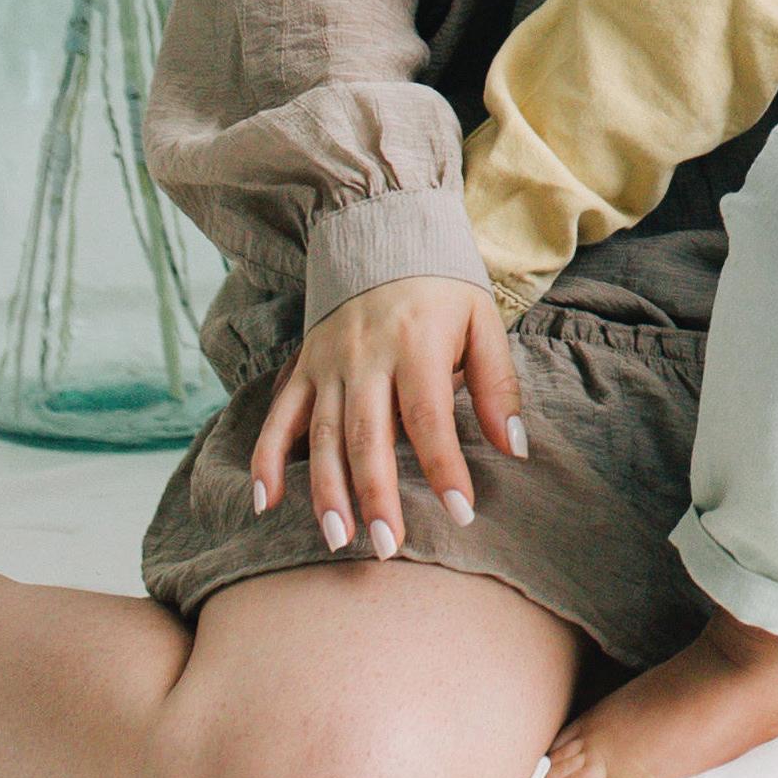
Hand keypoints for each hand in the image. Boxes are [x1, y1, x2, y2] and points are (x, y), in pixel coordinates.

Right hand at [248, 275, 525, 554]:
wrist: (382, 230)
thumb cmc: (442, 286)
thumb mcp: (482, 320)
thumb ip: (497, 385)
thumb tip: (514, 449)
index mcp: (416, 342)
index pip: (428, 415)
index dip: (443, 467)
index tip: (461, 512)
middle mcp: (366, 355)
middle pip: (367, 433)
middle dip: (376, 493)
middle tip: (386, 546)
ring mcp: (328, 362)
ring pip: (321, 434)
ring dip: (326, 490)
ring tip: (337, 538)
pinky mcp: (303, 366)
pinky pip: (279, 416)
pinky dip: (266, 460)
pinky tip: (264, 503)